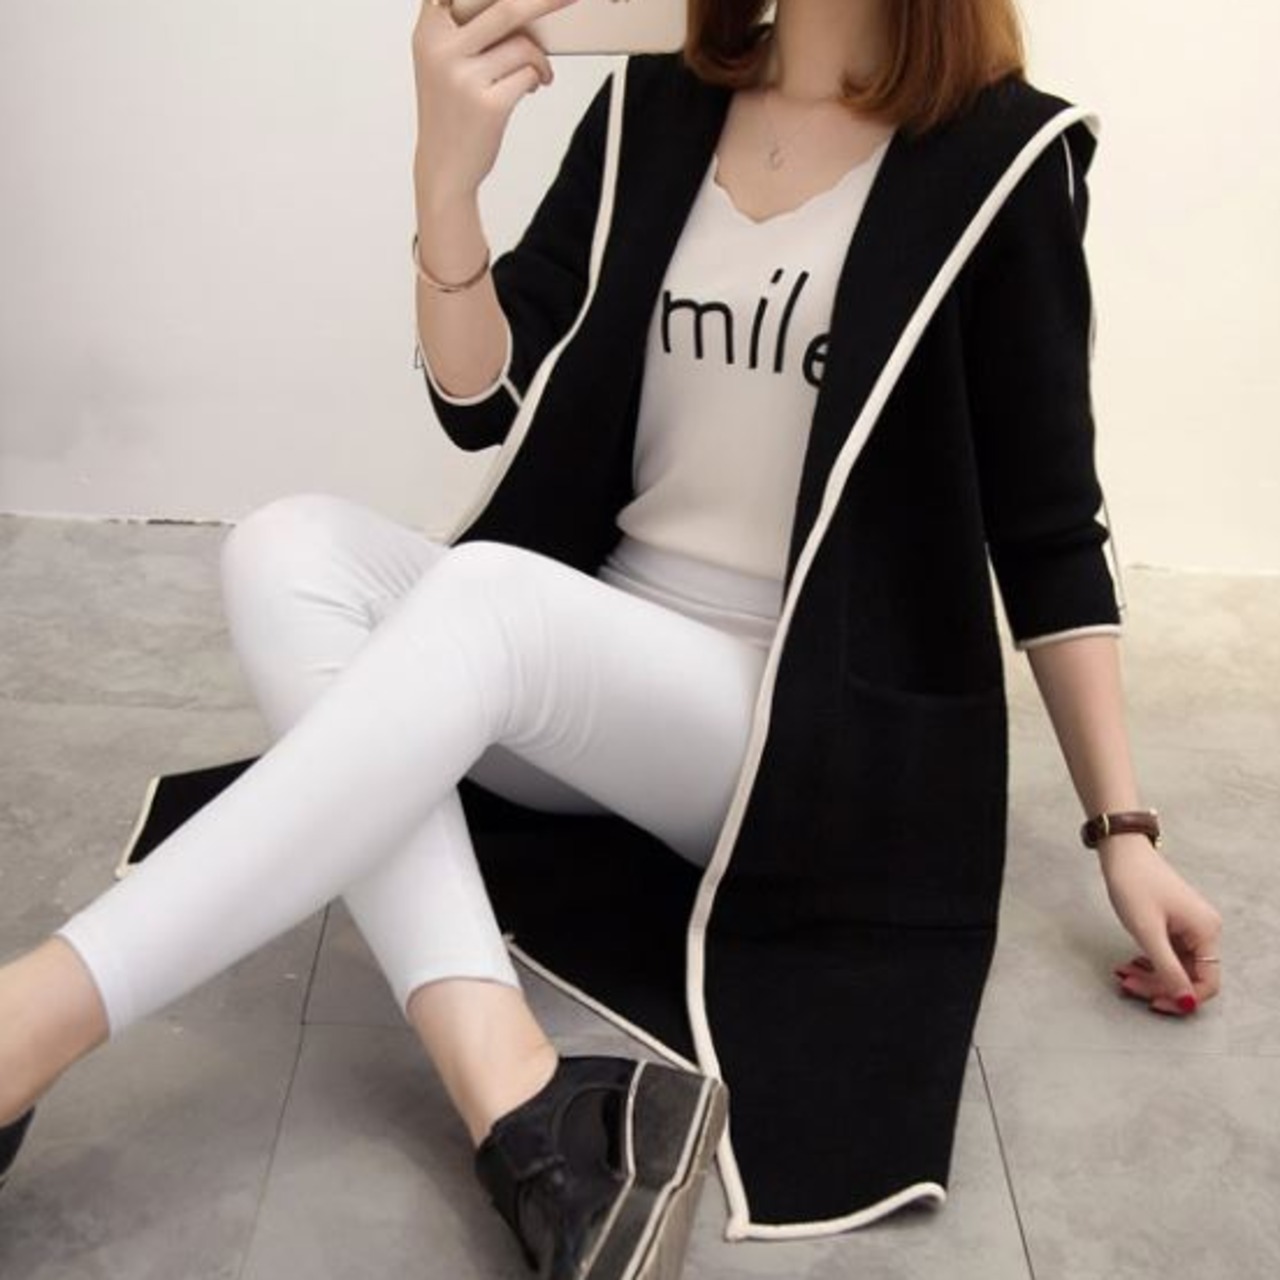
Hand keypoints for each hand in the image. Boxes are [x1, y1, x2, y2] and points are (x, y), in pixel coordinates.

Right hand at [412, 0, 573, 202]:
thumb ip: (466, 28)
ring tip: (539, 71)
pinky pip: (529, 74)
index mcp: (428, 32)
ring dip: (539, 57)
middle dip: (545, 1)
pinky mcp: (489, 106)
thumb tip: (526, 7)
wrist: (443, 166)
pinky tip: (535, 86)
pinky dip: (539, 77)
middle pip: (505, 7)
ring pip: (523, 45)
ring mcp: (463, 78)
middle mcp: (440, 50)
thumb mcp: (442, 61)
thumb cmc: (451, 109)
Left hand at [1099, 835, 1222, 1015]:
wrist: (1122, 851)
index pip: (1207, 982)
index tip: (1154, 1003)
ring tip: (1122, 973)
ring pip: (1175, 966)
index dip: (1182, 997)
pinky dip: (1149, 961)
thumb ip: (1167, 969)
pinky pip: (1167, 953)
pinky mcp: (1174, 924)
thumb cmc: (1134, 884)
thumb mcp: (1147, 932)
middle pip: (1189, 975)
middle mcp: (1204, 931)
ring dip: (1150, 975)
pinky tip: (1130, 964)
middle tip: (1127, 984)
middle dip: (1158, 985)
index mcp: (1206, 932)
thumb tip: (1186, 1002)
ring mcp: (1189, 927)